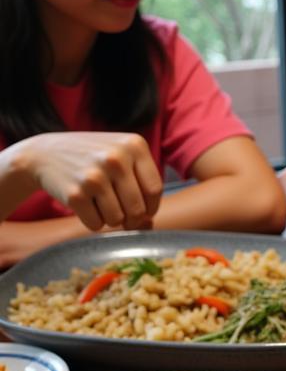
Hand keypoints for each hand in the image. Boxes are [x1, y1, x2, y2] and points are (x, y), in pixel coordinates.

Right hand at [16, 132, 162, 230]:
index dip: (151, 207)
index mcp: (134, 145)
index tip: (145, 211)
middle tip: (123, 215)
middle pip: (138, 209)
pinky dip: (93, 222)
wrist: (44, 153)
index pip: (154, 189)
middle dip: (132, 219)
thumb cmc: (93, 159)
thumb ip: (142, 181)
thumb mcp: (122, 155)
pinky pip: (96, 225)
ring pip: (117, 220)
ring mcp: (94, 176)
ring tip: (101, 204)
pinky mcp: (74, 194)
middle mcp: (115, 158)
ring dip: (111, 220)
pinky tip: (86, 206)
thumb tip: (149, 224)